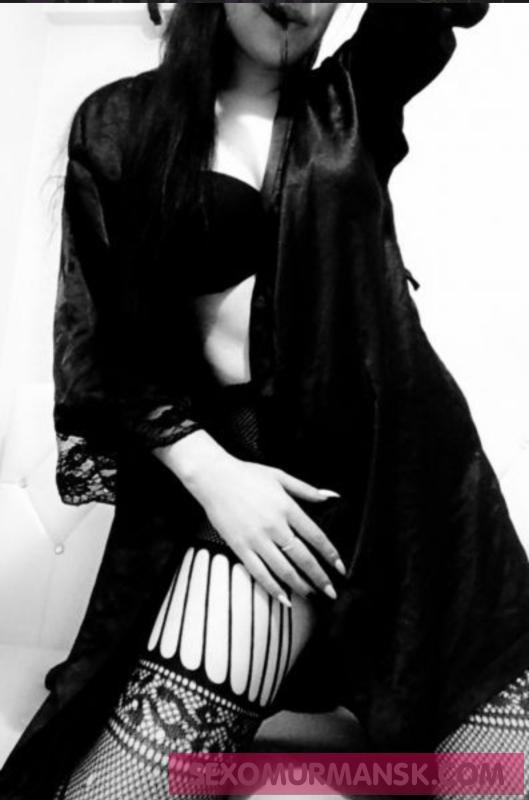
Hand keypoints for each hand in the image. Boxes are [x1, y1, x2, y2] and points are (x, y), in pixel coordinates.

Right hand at [180, 445, 345, 606]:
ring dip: (299, 585)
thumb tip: (331, 497)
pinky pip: (259, 572)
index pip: (316, 536)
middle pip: (303, 557)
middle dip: (319, 577)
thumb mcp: (280, 476)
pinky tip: (283, 597)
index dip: (330, 554)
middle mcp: (274, 525)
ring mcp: (256, 538)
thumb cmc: (247, 474)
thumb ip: (307, 489)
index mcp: (287, 507)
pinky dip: (272, 587)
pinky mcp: (239, 546)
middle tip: (330, 591)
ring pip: (283, 569)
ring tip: (310, 594)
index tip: (340, 568)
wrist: (213, 477)